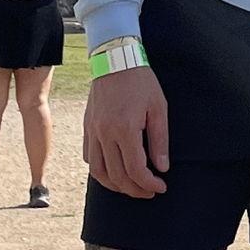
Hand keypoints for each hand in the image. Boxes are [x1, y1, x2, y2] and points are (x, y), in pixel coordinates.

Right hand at [83, 66, 169, 198]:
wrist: (115, 58)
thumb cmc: (140, 80)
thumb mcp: (158, 106)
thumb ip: (160, 139)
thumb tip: (162, 167)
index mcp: (125, 128)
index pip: (136, 170)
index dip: (149, 184)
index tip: (160, 187)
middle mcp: (105, 134)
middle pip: (118, 176)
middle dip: (135, 189)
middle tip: (149, 191)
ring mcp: (93, 131)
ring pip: (98, 172)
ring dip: (115, 185)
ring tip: (131, 187)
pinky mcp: (87, 127)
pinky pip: (89, 157)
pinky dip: (100, 170)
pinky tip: (113, 170)